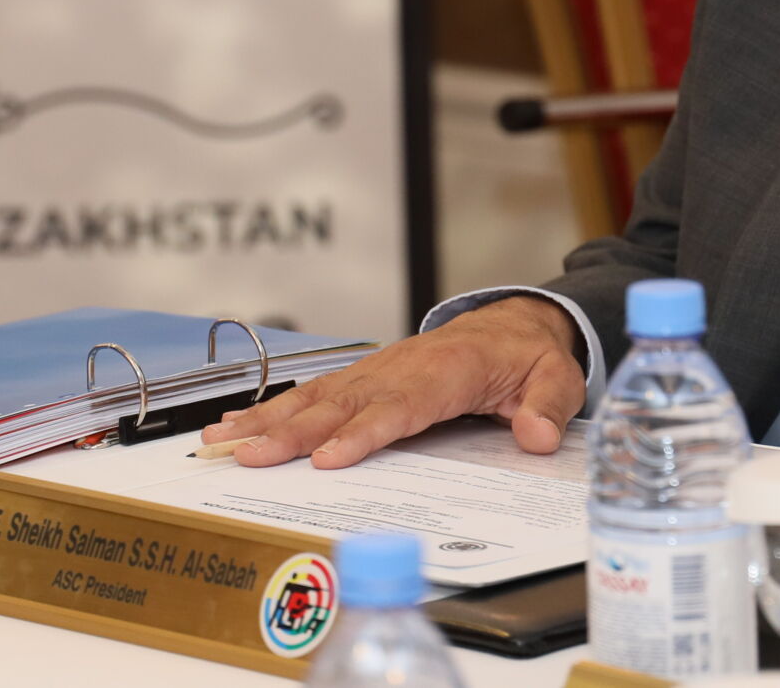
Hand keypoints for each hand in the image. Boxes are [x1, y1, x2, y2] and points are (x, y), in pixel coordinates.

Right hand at [201, 295, 584, 469]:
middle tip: (251, 457)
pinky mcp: (363, 377)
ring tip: (222, 442)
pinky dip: (273, 408)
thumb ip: (549, 406)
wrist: (512, 322)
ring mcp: (377, 370)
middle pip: (342, 403)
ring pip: (316, 396)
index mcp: (448, 371)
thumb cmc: (528, 355)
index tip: (328, 458)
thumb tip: (537, 435)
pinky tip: (236, 425)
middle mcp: (402, 367)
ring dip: (267, 420)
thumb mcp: (556, 377)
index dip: (363, 432)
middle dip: (293, 432)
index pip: (400, 406)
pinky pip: (314, 392)